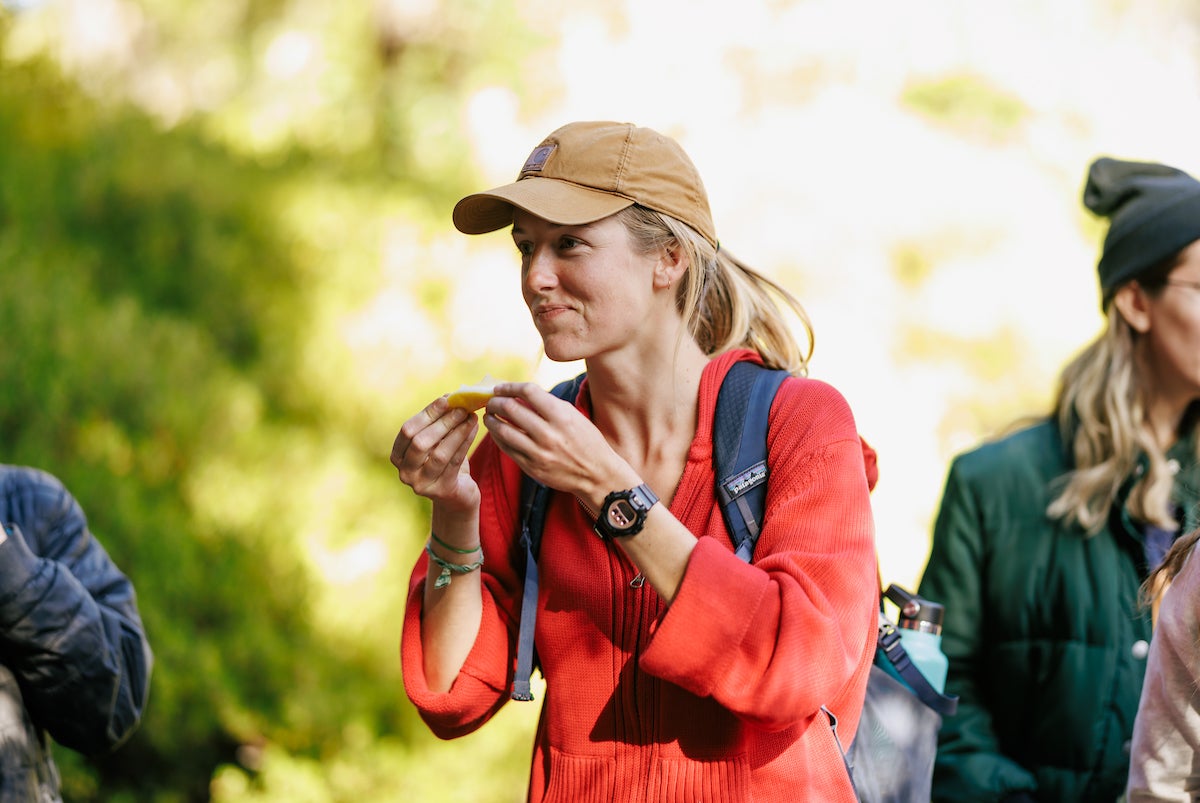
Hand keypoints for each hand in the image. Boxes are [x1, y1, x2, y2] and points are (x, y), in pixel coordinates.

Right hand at [391, 396, 480, 511]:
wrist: (456, 495)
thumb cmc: (444, 461)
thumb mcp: (436, 442)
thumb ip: (437, 423)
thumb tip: (451, 396)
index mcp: (397, 456)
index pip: (408, 430)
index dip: (427, 413)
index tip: (446, 399)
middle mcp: (405, 472)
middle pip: (420, 442)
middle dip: (443, 422)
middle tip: (462, 408)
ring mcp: (421, 484)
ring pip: (440, 453)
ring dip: (457, 432)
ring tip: (471, 417)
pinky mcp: (442, 490)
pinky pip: (455, 462)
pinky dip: (465, 443)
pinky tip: (474, 429)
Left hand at [483, 382, 629, 498]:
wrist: (597, 474)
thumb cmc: (587, 441)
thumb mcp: (573, 416)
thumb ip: (548, 405)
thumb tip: (520, 395)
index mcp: (561, 415)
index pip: (528, 391)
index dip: (510, 387)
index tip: (501, 387)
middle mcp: (549, 433)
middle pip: (511, 409)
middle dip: (496, 401)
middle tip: (491, 400)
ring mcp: (539, 452)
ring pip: (503, 430)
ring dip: (492, 419)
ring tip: (489, 415)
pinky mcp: (532, 467)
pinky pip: (507, 449)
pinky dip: (498, 437)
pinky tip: (497, 432)